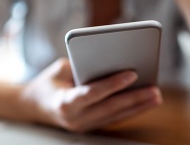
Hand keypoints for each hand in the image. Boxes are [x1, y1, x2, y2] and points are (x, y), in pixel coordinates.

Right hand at [20, 58, 162, 132]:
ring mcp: (83, 125)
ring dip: (137, 107)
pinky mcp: (90, 126)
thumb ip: (82, 67)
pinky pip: (113, 118)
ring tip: (155, 96)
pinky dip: (129, 110)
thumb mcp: (59, 69)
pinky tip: (143, 103)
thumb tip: (109, 62)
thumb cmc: (47, 83)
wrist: (34, 105)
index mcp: (63, 103)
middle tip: (154, 89)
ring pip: (115, 116)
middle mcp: (75, 119)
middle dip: (134, 98)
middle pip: (109, 108)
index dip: (112, 84)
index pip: (92, 94)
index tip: (132, 73)